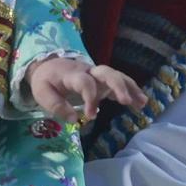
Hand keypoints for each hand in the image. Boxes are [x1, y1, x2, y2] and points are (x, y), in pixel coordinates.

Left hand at [24, 58, 148, 122]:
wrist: (48, 66)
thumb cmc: (46, 81)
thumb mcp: (42, 93)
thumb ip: (56, 106)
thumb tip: (74, 119)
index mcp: (72, 74)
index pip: (85, 83)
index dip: (90, 98)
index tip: (91, 116)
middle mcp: (88, 71)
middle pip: (107, 73)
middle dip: (118, 85)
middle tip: (126, 101)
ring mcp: (98, 75)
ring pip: (117, 76)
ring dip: (130, 88)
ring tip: (142, 102)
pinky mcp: (102, 81)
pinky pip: (119, 83)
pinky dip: (131, 91)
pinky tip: (141, 103)